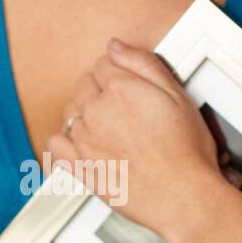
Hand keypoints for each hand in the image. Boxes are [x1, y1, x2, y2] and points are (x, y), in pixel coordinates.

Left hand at [46, 38, 228, 241]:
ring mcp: (84, 140)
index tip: (130, 84)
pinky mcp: (80, 168)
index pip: (103, 63)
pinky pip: (56, 145)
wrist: (183, 196)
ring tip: (109, 125)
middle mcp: (95, 111)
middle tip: (124, 106)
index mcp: (118, 88)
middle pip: (83, 85)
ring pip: (70, 112)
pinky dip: (64, 139)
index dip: (118, 71)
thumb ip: (143, 63)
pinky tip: (82, 143)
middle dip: (100, 89)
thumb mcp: (177, 94)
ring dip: (84, 113)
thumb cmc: (186, 150)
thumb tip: (116, 46)